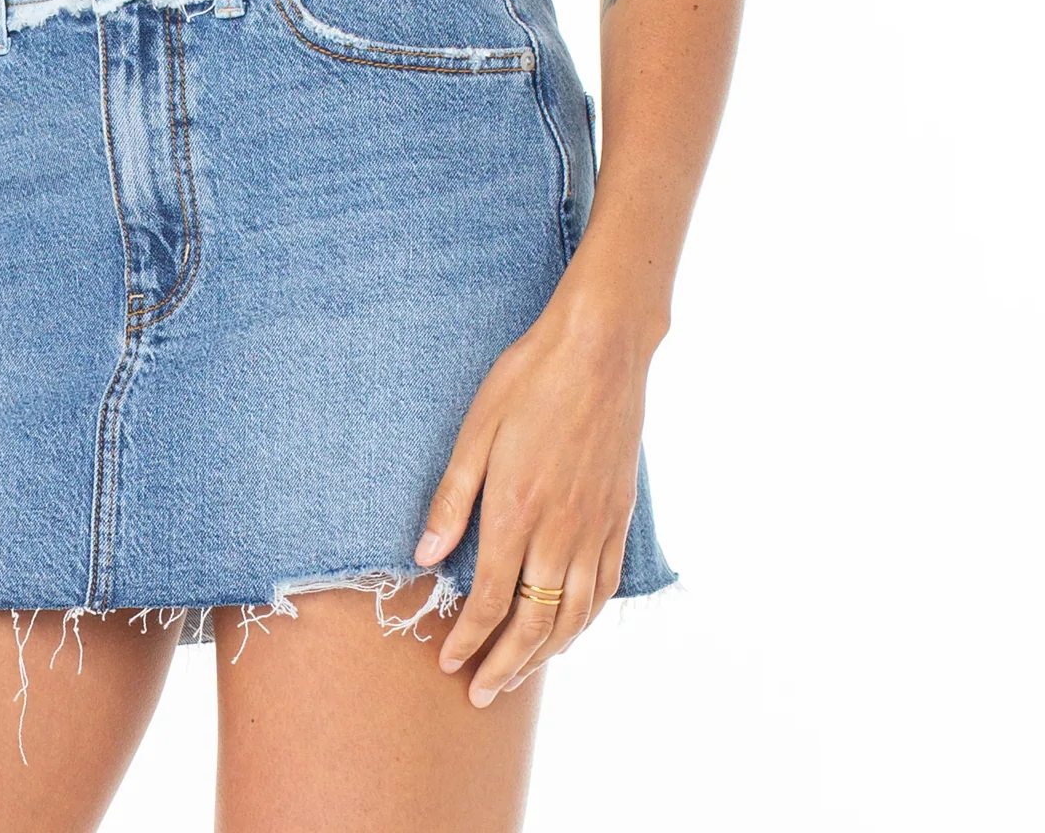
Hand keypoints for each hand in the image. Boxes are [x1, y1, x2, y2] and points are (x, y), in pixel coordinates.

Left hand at [413, 289, 651, 704]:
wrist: (600, 349)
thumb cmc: (529, 380)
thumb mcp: (476, 430)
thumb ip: (452, 499)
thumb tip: (426, 555)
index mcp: (516, 513)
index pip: (490, 602)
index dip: (468, 641)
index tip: (448, 663)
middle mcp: (560, 533)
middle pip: (533, 626)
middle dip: (504, 667)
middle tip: (479, 695)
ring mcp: (595, 528)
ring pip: (573, 617)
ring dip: (545, 656)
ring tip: (520, 676)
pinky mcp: (618, 517)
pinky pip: (604, 588)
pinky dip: (585, 622)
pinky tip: (570, 631)